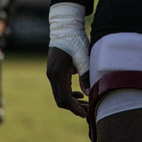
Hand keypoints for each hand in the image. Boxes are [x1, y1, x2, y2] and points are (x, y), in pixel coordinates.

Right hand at [47, 3, 90, 117]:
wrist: (65, 28)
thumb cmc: (75, 40)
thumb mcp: (83, 57)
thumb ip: (86, 76)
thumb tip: (90, 94)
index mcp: (57, 73)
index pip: (64, 98)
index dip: (74, 108)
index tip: (85, 114)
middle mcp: (52, 75)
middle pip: (60, 99)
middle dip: (74, 107)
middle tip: (88, 112)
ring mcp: (51, 73)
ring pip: (60, 94)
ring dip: (72, 101)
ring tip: (86, 105)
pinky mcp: (54, 71)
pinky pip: (60, 87)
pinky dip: (69, 93)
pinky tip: (79, 94)